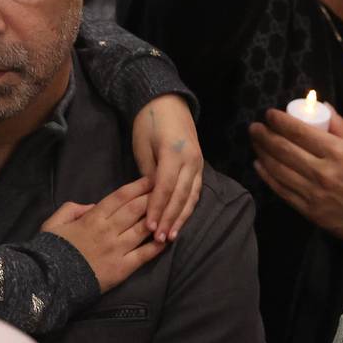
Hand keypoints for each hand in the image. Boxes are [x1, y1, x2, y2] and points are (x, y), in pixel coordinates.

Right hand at [43, 177, 165, 291]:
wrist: (51, 281)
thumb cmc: (51, 250)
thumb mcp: (53, 223)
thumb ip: (71, 208)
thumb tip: (92, 206)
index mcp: (92, 218)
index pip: (120, 197)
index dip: (137, 186)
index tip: (151, 179)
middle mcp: (108, 230)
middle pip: (136, 209)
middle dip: (152, 197)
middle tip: (167, 190)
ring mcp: (117, 249)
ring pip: (143, 229)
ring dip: (158, 219)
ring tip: (171, 211)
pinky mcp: (123, 269)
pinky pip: (144, 255)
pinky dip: (157, 247)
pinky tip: (167, 239)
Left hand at [131, 94, 203, 241]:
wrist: (168, 103)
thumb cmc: (149, 123)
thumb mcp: (143, 146)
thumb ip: (148, 173)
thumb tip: (150, 198)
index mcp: (174, 153)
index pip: (165, 188)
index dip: (157, 209)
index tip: (148, 226)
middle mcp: (191, 160)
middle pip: (180, 196)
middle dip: (169, 219)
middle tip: (159, 239)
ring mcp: (198, 164)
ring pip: (191, 197)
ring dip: (180, 218)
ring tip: (170, 237)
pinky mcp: (200, 167)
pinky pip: (195, 191)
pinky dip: (188, 208)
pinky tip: (180, 222)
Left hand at [249, 108, 342, 247]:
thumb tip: (323, 108)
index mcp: (338, 152)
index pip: (299, 131)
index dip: (279, 120)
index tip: (269, 114)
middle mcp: (322, 171)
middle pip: (283, 149)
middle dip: (264, 135)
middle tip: (255, 127)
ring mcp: (314, 193)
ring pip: (278, 169)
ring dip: (262, 153)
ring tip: (255, 143)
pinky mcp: (310, 211)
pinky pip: (282, 191)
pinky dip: (267, 177)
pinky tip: (260, 166)